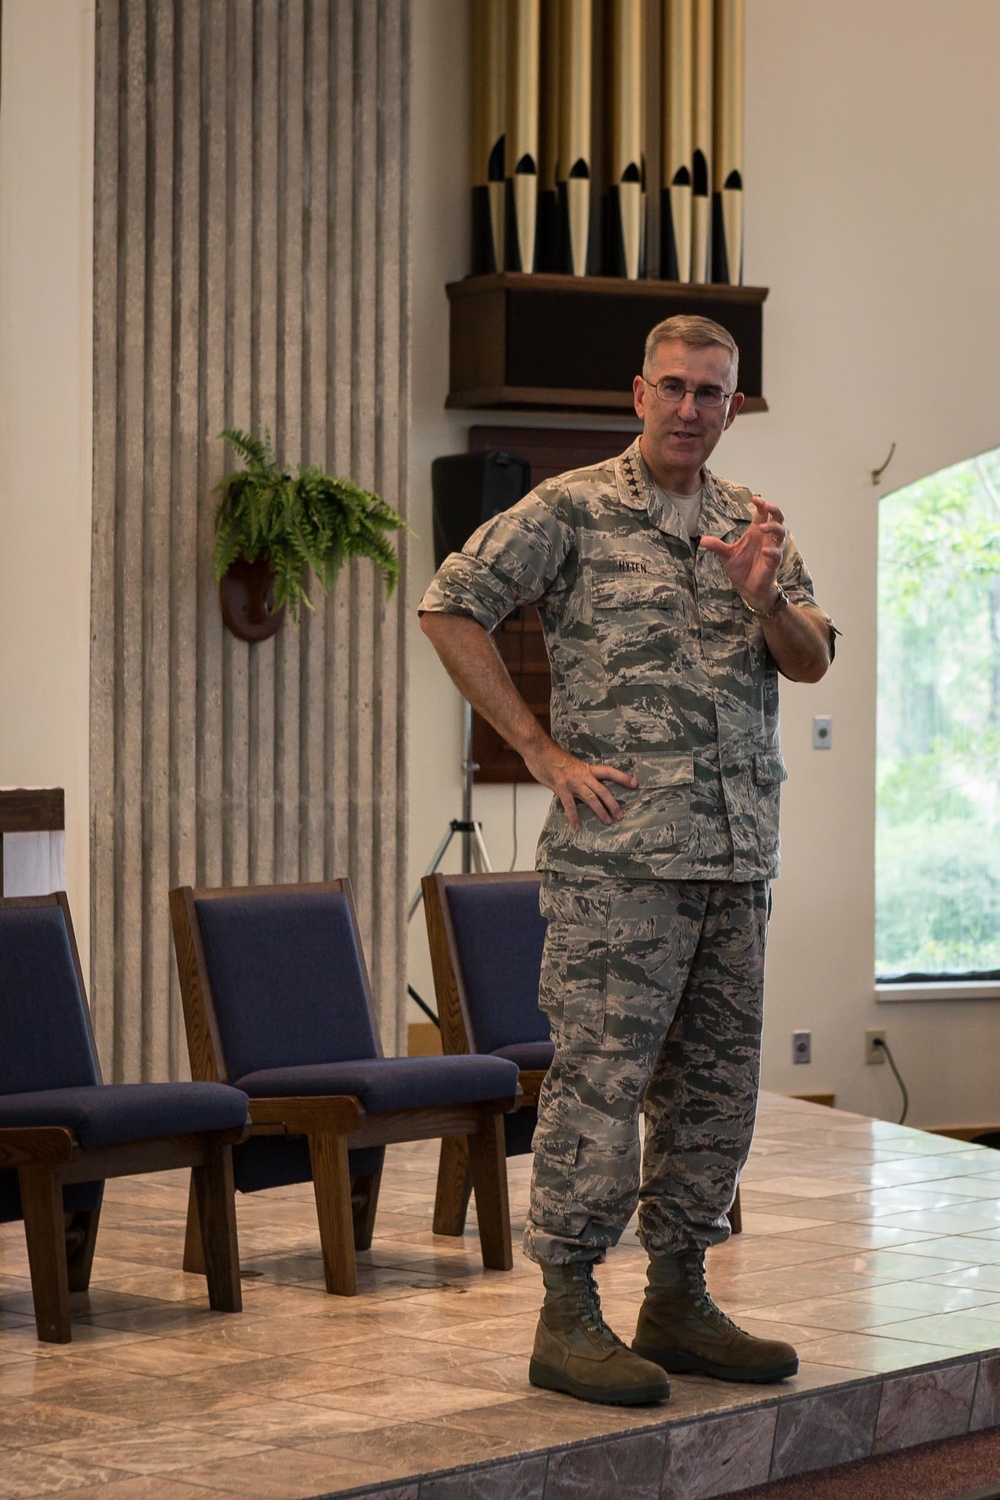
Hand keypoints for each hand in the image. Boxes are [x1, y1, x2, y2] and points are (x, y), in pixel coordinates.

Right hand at [521, 738, 636, 831]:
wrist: (539, 750)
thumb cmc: (552, 756)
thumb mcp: (571, 763)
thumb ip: (578, 774)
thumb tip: (583, 785)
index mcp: (586, 768)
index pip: (609, 772)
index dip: (622, 778)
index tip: (635, 784)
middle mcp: (583, 775)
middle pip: (603, 790)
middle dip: (613, 804)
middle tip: (620, 815)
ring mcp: (572, 782)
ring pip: (591, 799)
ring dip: (600, 811)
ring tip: (608, 821)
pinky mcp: (561, 788)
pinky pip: (570, 806)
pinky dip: (574, 818)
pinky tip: (577, 827)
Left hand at [700, 494, 785, 610]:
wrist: (748, 589)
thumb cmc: (741, 568)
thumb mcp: (726, 555)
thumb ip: (717, 546)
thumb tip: (702, 540)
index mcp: (756, 532)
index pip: (763, 513)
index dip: (762, 504)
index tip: (754, 498)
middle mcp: (766, 538)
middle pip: (778, 518)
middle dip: (774, 510)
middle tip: (766, 506)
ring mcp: (772, 549)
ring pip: (781, 533)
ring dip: (773, 528)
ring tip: (762, 527)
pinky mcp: (773, 563)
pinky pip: (777, 554)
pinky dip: (772, 551)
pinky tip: (765, 551)